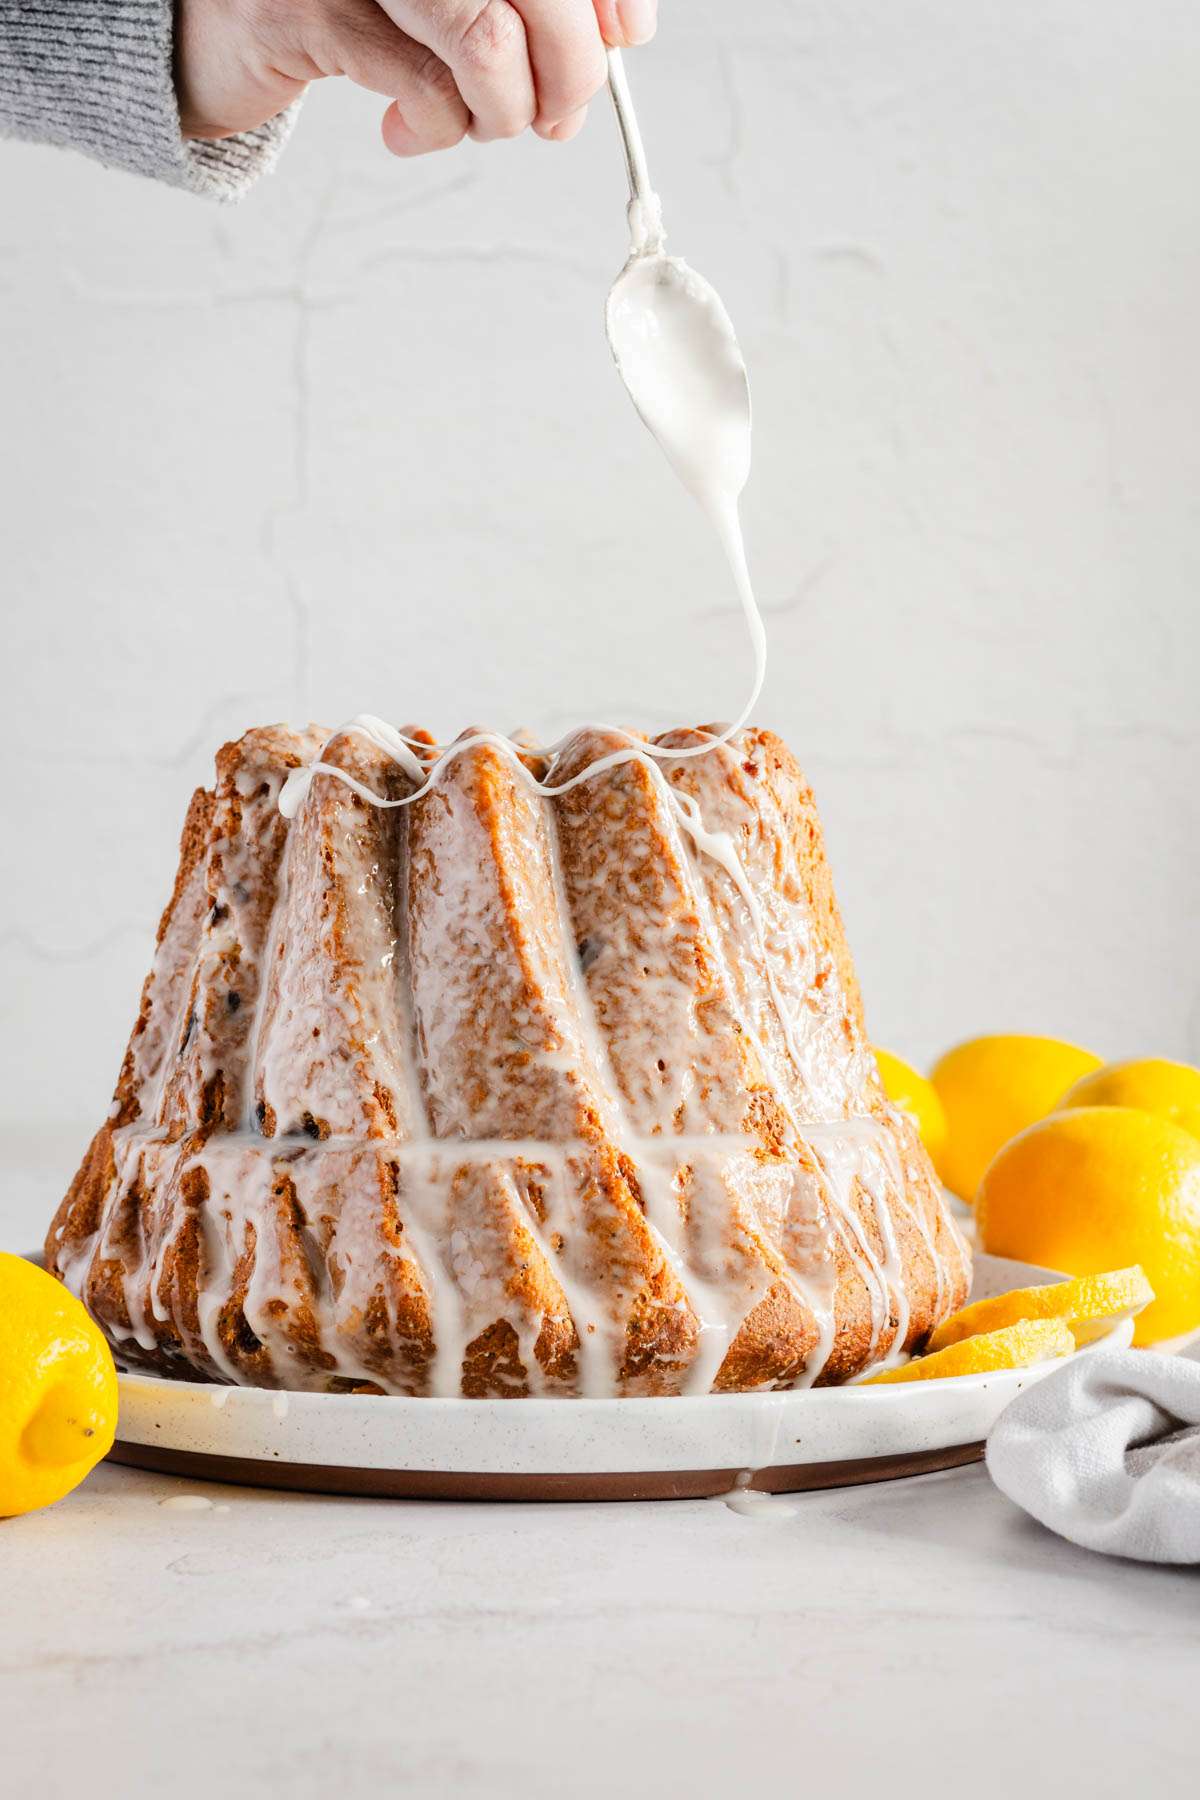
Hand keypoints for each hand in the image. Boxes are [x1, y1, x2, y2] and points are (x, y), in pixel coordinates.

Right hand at [175, 0, 656, 154]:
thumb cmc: (343, 3)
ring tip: (481, 121)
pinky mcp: (310, 10)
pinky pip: (424, 88)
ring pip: (487, 41)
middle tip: (553, 114)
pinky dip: (440, 129)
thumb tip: (614, 39)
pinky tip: (411, 128)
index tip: (625, 36)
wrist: (211, 20)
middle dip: (568, 70)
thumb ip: (525, 3)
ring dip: (504, 110)